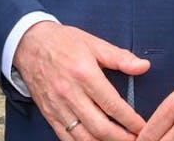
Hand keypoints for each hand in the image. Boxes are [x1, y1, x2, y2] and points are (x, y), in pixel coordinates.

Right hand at [14, 21, 149, 140]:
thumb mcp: (94, 43)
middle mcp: (70, 94)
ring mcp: (58, 107)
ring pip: (83, 137)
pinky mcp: (49, 114)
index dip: (131, 120)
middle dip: (122, 138)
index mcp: (85, 74)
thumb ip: (120, 58)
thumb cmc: (64, 42)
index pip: (113, 105)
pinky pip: (66, 138)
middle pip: (100, 127)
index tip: (143, 127)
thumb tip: (144, 67)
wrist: (29, 44)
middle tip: (137, 140)